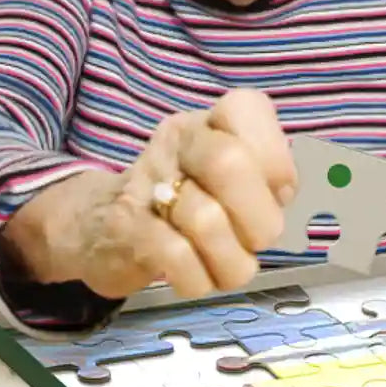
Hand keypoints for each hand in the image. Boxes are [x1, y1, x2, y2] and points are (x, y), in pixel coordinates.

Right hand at [44, 88, 296, 299]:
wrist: (102, 224)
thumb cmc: (185, 199)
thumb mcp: (227, 178)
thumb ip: (263, 176)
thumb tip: (283, 192)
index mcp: (210, 122)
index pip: (247, 108)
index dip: (276, 158)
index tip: (280, 192)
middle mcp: (178, 140)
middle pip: (229, 163)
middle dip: (260, 217)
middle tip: (259, 240)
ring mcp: (148, 181)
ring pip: (205, 220)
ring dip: (232, 261)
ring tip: (229, 266)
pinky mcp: (126, 227)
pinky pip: (176, 256)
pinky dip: (199, 278)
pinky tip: (198, 277)